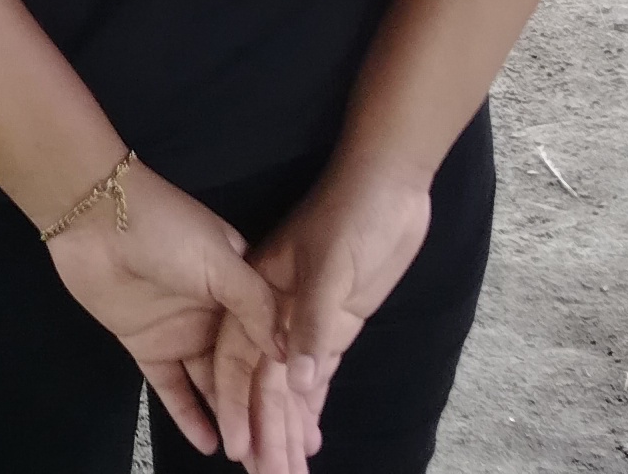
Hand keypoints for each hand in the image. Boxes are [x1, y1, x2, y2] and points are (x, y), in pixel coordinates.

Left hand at [44, 161, 285, 462]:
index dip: (284, 379)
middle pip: (243, 370)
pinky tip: (208, 445)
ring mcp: (182, 331)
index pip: (269, 342)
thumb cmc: (165, 229)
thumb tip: (287, 353)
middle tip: (278, 455)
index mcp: (241, 284)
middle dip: (260, 410)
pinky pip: (172, 389)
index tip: (306, 420)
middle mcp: (216, 312)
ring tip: (249, 457)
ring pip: (212, 385)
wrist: (94, 217)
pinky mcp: (147, 347)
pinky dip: (189, 416)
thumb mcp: (220, 259)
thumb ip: (254, 305)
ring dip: (229, 419)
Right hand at [233, 156, 434, 462]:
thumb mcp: (330, 266)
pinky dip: (310, 409)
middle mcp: (275, 315)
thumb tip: (297, 385)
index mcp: (258, 295)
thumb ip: (312, 324)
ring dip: (288, 430)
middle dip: (266, 434)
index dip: (238, 409)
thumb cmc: (352, 212)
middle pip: (264, 384)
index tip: (239, 453)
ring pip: (290, 388)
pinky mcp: (335, 325)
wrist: (389, 180)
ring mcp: (306, 322)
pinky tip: (309, 439)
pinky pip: (316, 377)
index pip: (241, 364)